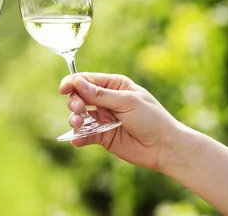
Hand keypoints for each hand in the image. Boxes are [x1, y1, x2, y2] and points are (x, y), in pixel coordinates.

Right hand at [60, 73, 182, 170]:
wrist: (164, 147)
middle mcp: (106, 100)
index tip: (63, 88)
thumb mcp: (127, 102)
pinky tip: (77, 140)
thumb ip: (101, 95)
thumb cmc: (151, 118)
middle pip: (79, 96)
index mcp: (114, 86)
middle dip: (74, 101)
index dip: (73, 82)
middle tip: (78, 109)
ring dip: (74, 119)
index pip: (88, 80)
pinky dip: (78, 137)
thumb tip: (78, 82)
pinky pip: (85, 135)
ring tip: (78, 124)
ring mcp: (103, 118)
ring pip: (79, 116)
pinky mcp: (102, 136)